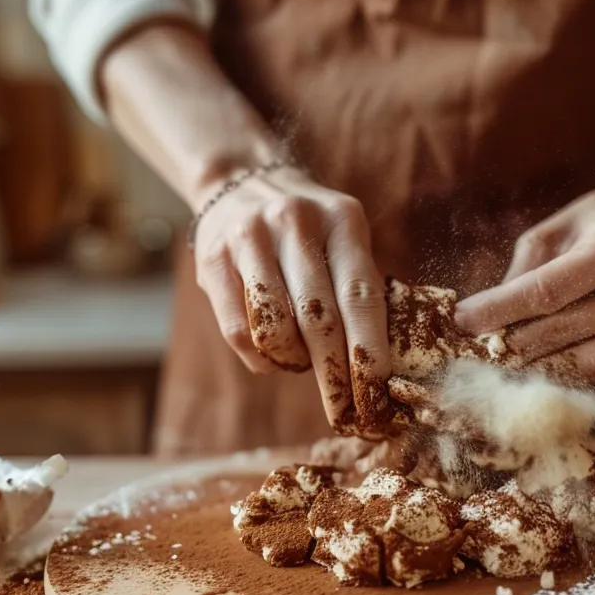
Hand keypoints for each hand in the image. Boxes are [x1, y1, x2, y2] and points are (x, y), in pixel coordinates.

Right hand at [192, 166, 391, 435]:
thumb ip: (360, 289)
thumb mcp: (344, 239)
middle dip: (335, 374)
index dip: (369, 352)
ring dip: (294, 361)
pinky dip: (261, 358)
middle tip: (345, 412)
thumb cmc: (310, 231)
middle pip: (319, 318)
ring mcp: (249, 237)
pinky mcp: (212, 259)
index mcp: (342, 220)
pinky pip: (238, 330)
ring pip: (274, 328)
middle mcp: (295, 222)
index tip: (378, 395)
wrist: (242, 182)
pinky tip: (273, 356)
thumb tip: (382, 368)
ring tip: (302, 362)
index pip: (361, 297)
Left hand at [454, 190, 594, 381]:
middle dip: (507, 341)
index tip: (461, 321)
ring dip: (528, 366)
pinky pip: (594, 367)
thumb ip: (521, 276)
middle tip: (468, 348)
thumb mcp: (550, 233)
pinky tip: (527, 368)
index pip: (546, 291)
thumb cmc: (589, 225)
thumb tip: (479, 320)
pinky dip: (556, 371)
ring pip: (577, 359)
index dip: (500, 310)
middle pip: (559, 328)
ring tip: (492, 363)